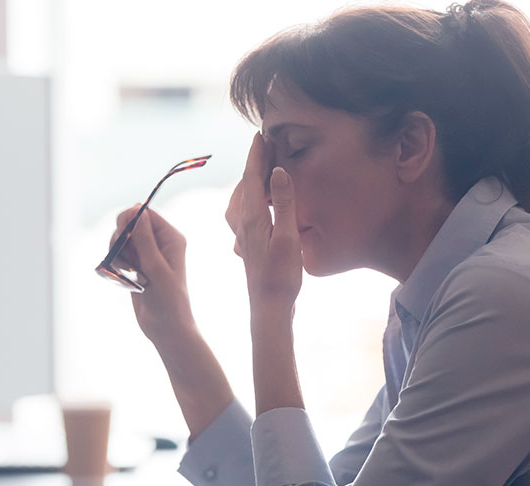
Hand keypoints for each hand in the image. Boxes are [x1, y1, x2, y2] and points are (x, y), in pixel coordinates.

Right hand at [109, 207, 194, 345]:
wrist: (166, 327)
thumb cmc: (168, 300)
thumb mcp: (156, 267)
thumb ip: (145, 239)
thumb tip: (138, 211)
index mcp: (171, 238)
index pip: (146, 214)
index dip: (130, 218)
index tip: (121, 233)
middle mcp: (159, 243)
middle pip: (129, 224)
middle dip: (121, 238)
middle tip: (122, 256)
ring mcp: (146, 255)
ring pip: (121, 241)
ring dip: (118, 254)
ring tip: (128, 273)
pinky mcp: (136, 266)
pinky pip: (119, 255)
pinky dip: (116, 264)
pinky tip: (124, 278)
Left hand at [226, 132, 302, 315]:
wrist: (268, 307)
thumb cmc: (281, 277)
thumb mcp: (288, 237)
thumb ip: (284, 203)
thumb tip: (278, 171)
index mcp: (252, 217)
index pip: (252, 177)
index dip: (257, 154)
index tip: (260, 134)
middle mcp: (242, 223)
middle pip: (245, 184)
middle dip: (254, 163)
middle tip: (266, 144)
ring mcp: (243, 234)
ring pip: (242, 199)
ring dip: (252, 181)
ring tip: (263, 168)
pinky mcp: (247, 244)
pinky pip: (244, 212)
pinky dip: (251, 198)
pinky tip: (258, 203)